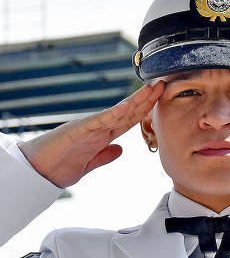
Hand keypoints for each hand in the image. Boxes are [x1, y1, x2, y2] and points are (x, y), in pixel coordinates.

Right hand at [18, 82, 164, 187]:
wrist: (37, 171)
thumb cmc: (60, 165)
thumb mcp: (90, 163)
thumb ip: (105, 156)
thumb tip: (120, 149)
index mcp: (102, 134)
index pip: (129, 120)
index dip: (145, 110)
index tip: (161, 99)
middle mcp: (98, 126)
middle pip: (127, 111)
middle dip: (146, 99)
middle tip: (163, 85)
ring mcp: (89, 126)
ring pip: (117, 112)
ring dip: (135, 101)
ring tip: (150, 90)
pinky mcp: (78, 130)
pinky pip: (99, 121)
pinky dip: (114, 114)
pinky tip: (127, 107)